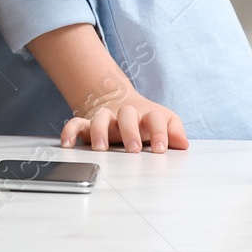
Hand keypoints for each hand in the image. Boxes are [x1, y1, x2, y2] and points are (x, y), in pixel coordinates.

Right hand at [59, 93, 188, 152]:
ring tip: (101, 149)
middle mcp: (125, 114)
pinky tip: (68, 144)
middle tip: (134, 149)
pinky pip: (75, 123)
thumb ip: (175, 132)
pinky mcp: (88, 123)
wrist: (121, 102)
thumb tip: (183, 144)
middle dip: (130, 131)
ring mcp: (106, 117)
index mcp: (146, 114)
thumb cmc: (146, 120)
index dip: (160, 132)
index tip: (161, 149)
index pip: (155, 118)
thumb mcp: (166, 122)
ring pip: (100, 117)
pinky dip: (70, 131)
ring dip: (100, 131)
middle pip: (127, 114)